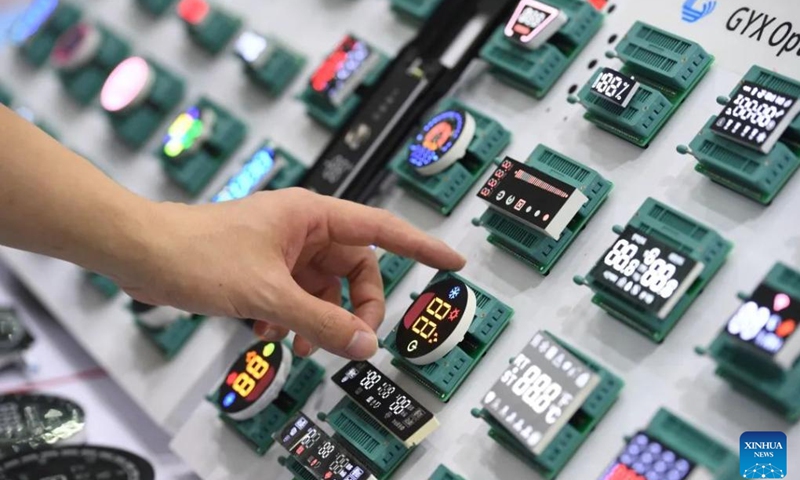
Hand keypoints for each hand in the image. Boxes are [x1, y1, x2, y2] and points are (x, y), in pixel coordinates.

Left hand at [113, 188, 464, 359]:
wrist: (140, 254)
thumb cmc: (196, 252)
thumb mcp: (267, 293)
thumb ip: (320, 322)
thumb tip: (365, 344)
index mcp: (312, 216)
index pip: (381, 228)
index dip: (422, 245)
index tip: (453, 260)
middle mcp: (303, 229)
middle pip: (355, 270)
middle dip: (355, 308)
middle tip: (351, 341)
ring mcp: (284, 249)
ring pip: (325, 289)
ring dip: (318, 320)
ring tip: (298, 345)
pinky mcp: (265, 268)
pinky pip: (298, 297)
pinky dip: (292, 320)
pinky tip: (267, 334)